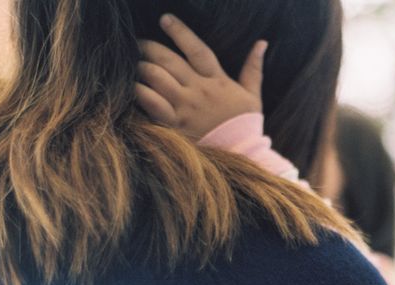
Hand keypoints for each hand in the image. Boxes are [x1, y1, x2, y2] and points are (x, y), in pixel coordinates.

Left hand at [136, 14, 266, 139]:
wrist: (243, 156)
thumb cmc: (246, 126)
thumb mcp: (253, 95)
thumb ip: (253, 68)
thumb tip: (262, 43)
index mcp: (217, 80)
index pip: (197, 49)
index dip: (180, 32)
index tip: (165, 19)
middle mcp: (199, 90)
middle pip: (169, 60)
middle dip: (149, 48)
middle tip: (138, 43)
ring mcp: (185, 107)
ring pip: (156, 77)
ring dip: (141, 67)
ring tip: (132, 63)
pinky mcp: (175, 124)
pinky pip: (152, 103)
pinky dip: (139, 92)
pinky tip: (132, 85)